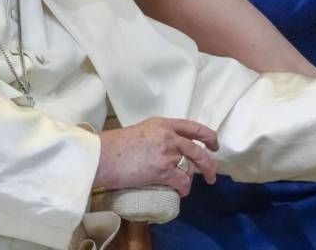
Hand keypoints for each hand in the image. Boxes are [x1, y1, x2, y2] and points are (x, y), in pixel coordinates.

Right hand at [93, 117, 218, 195]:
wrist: (102, 156)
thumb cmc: (115, 145)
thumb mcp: (141, 131)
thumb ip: (158, 136)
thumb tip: (167, 149)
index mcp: (163, 124)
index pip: (193, 127)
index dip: (208, 136)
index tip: (214, 144)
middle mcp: (169, 136)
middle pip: (198, 148)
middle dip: (209, 163)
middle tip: (212, 173)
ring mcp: (167, 153)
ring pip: (191, 166)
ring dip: (194, 177)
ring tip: (193, 184)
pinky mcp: (163, 170)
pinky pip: (182, 181)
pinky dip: (184, 188)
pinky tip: (182, 192)